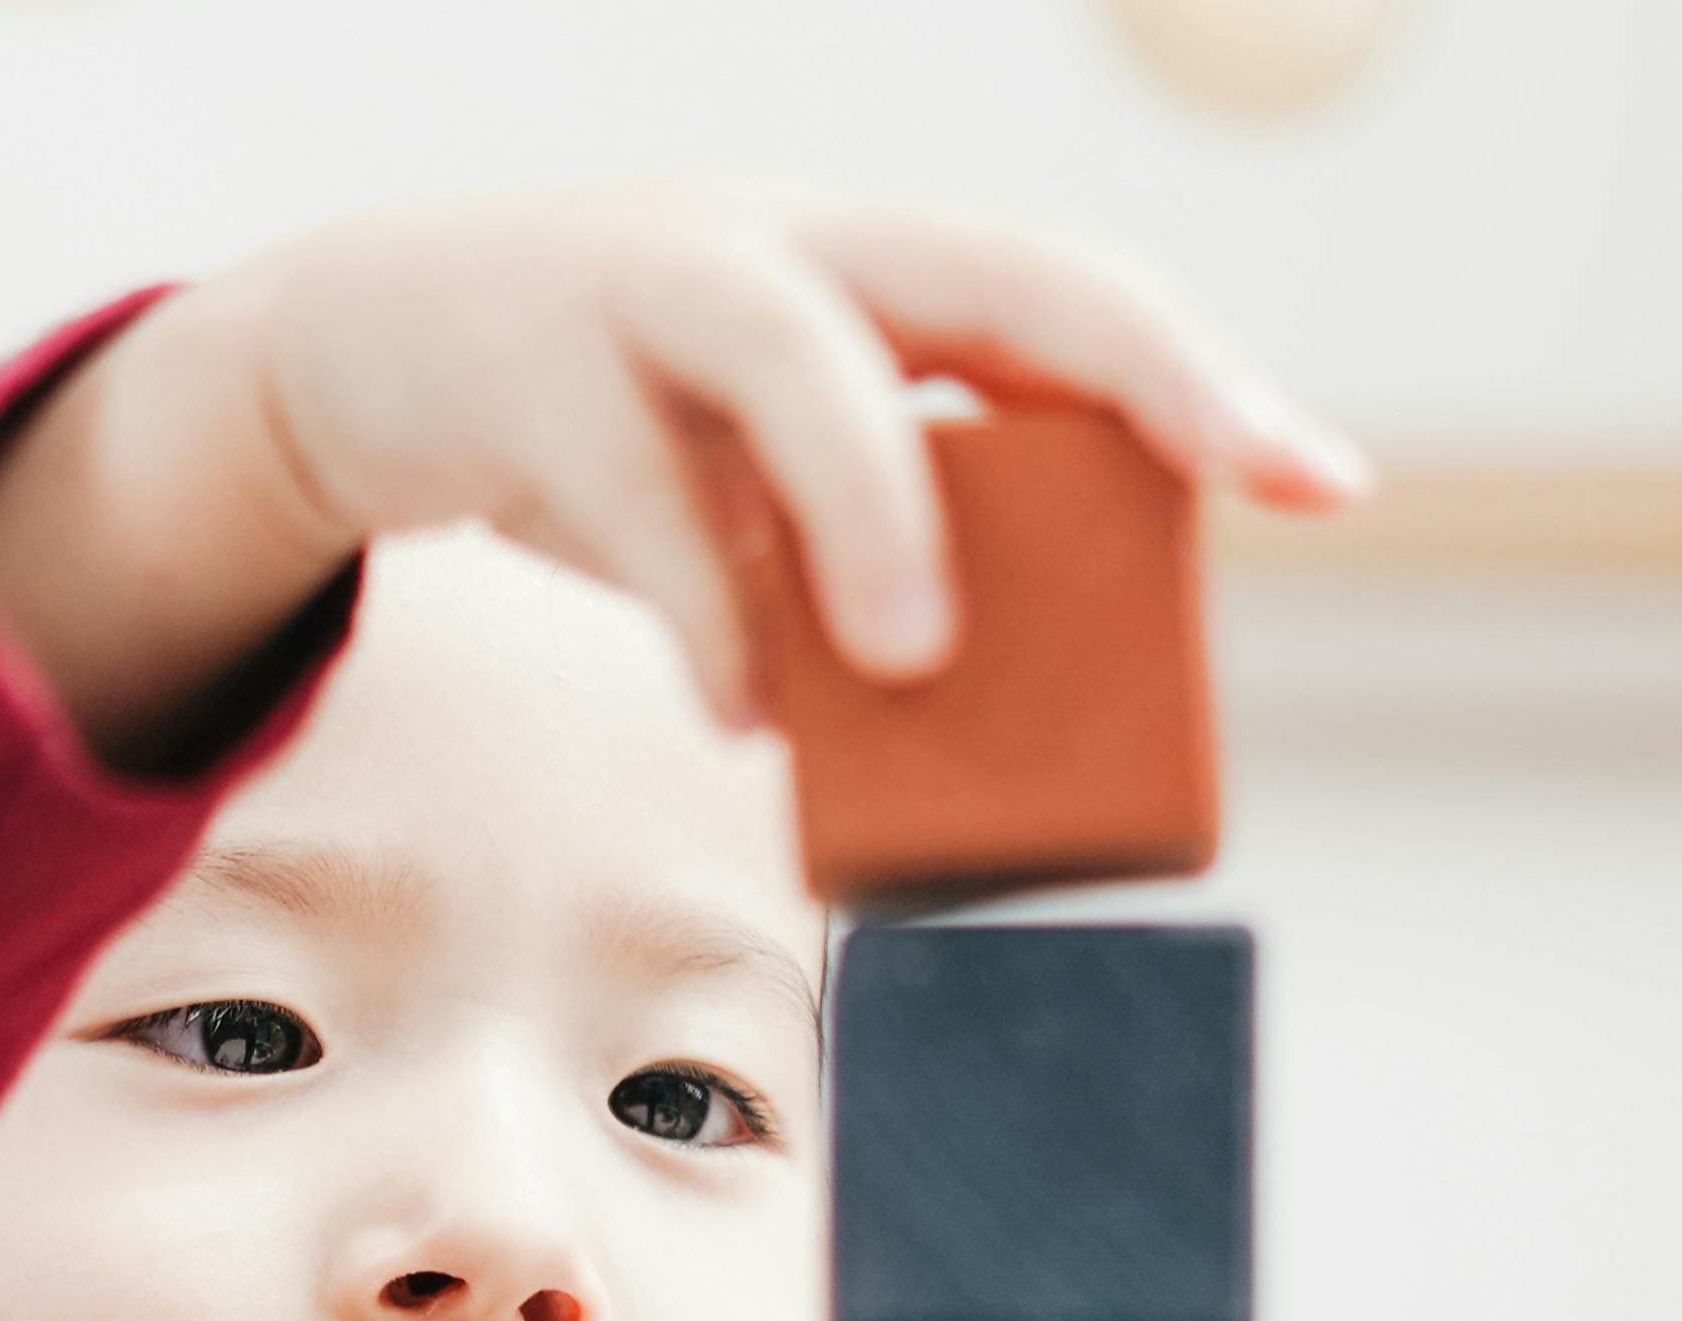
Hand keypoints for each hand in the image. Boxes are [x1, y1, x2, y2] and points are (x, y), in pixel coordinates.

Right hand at [0, 186, 1364, 760]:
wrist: (361, 348)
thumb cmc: (609, 424)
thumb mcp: (754, 469)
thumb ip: (864, 546)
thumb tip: (980, 713)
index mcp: (867, 266)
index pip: (1069, 296)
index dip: (1200, 378)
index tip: (1319, 484)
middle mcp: (782, 245)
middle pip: (988, 271)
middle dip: (1134, 369)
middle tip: (1226, 488)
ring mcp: (645, 289)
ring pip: (792, 355)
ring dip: (872, 506)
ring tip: (915, 662)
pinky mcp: (524, 374)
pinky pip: (634, 499)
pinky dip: (701, 615)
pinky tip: (744, 712)